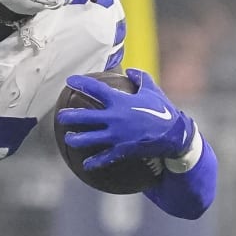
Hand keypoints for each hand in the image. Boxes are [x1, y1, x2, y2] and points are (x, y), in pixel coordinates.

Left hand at [57, 68, 196, 170]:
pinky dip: (94, 162)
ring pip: (90, 138)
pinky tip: (85, 165)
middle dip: (70, 116)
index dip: (81, 84)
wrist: (174, 135)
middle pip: (86, 117)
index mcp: (120, 101)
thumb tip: (130, 70)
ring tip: (68, 139)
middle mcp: (114, 118)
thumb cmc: (163, 110)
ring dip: (76, 139)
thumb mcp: (153, 91)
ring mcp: (116, 136)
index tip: (69, 81)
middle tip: (61, 116)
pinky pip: (104, 157)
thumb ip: (141, 78)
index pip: (95, 89)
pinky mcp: (121, 150)